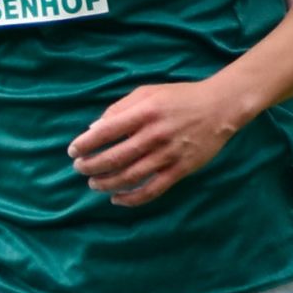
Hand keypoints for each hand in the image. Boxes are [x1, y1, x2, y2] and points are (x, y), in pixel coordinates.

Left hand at [69, 79, 241, 206]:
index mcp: (145, 112)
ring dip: (106, 183)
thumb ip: (119, 108)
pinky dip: (131, 198)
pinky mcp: (180, 170)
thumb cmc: (179, 98)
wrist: (220, 107)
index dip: (85, 144)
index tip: (73, 151)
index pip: (106, 131)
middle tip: (79, 169)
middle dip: (91, 166)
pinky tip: (116, 199)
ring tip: (93, 183)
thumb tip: (93, 129)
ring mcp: (168, 154)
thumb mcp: (147, 93)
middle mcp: (155, 134)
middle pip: (114, 157)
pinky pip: (152, 190)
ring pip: (130, 176)